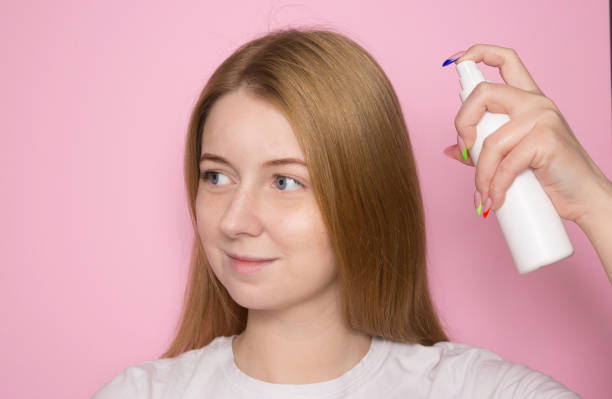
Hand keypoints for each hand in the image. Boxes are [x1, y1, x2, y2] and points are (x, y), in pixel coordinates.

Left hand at [442, 44, 611, 227]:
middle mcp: (535, 102)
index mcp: (527, 99)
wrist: (582, 198)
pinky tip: (494, 200)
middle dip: (462, 123)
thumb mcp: (510, 158)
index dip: (478, 53)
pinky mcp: (546, 139)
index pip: (506, 60)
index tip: (454, 61)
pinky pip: (506, 163)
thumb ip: (482, 149)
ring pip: (490, 141)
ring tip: (484, 195)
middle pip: (483, 92)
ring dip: (481, 175)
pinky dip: (495, 187)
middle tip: (465, 150)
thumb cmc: (548, 176)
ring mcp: (542, 118)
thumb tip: (451, 150)